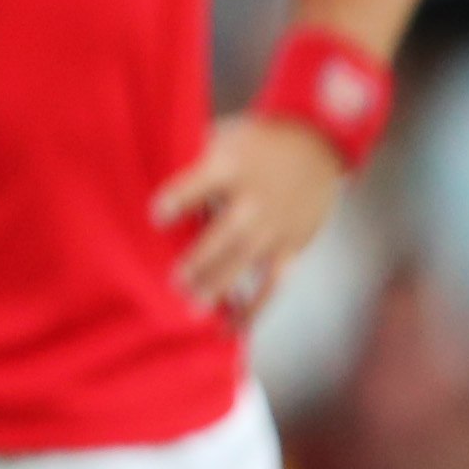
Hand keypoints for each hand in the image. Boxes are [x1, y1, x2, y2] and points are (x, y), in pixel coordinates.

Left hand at [156, 114, 344, 320]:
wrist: (317, 144)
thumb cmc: (255, 144)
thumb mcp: (223, 139)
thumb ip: (192, 166)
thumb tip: (151, 194)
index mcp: (231, 167)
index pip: (198, 186)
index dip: (176, 201)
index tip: (157, 217)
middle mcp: (255, 200)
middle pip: (225, 234)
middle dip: (200, 260)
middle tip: (174, 282)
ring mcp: (276, 227)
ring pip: (245, 262)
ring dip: (218, 287)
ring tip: (192, 309)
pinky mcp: (292, 247)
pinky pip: (273, 284)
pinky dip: (253, 310)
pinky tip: (230, 329)